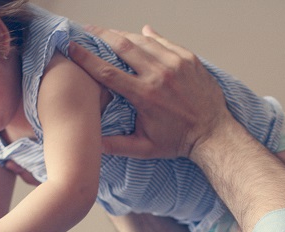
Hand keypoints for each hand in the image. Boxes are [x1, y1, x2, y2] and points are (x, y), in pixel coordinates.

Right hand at [68, 25, 233, 159]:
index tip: (71, 47)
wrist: (213, 133)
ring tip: (110, 33)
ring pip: (142, 40)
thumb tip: (91, 143)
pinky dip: (149, 37)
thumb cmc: (178, 141)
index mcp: (144, 95)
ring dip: (123, 34)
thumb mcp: (145, 148)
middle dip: (101, 35)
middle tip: (87, 30)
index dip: (85, 57)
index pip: (107, 71)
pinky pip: (163, 41)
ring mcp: (175, 64)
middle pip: (122, 45)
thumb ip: (117, 145)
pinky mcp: (188, 59)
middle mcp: (159, 75)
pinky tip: (139, 33)